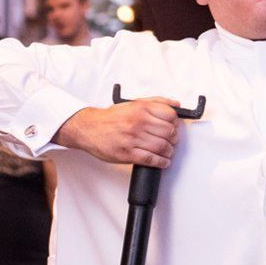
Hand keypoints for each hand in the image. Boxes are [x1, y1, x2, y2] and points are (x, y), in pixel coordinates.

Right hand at [53, 98, 180, 165]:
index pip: (170, 116)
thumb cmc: (111, 117)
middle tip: (172, 140)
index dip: (175, 122)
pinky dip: (161, 162)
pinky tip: (163, 161)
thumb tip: (176, 104)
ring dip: (169, 151)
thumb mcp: (133, 103)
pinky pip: (151, 159)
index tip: (173, 126)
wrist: (89, 128)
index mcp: (141, 109)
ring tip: (168, 151)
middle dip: (173, 138)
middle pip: (168, 132)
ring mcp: (133, 139)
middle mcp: (138, 122)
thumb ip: (156, 102)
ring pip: (162, 147)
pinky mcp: (128, 153)